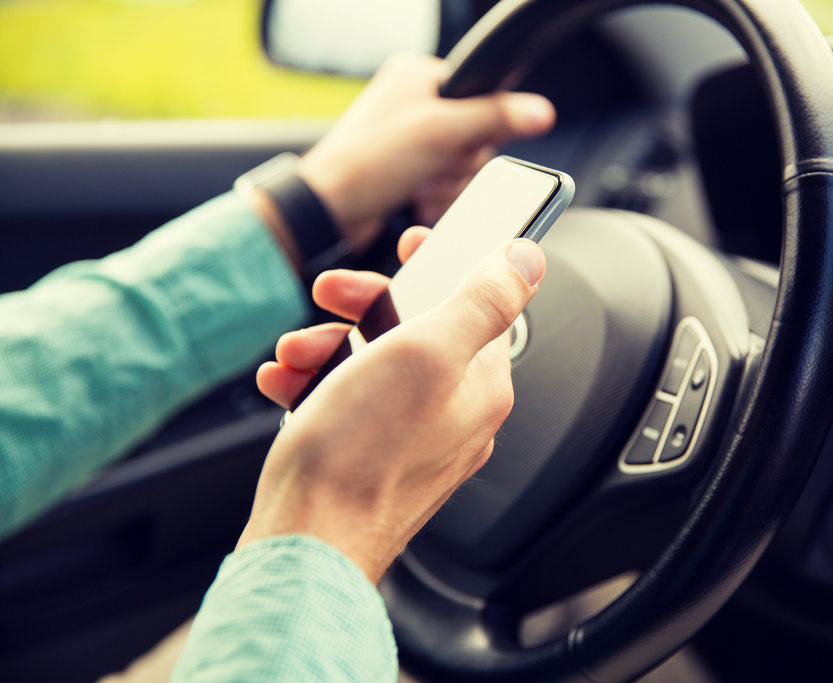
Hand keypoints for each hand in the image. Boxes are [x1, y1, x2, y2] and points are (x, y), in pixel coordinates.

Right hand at [243, 231, 546, 582]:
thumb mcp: (425, 355)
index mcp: (480, 385)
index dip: (445, 264)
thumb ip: (482, 302)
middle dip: (365, 305)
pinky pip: (349, 402)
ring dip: (329, 345)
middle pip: (419, 329)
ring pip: (375, 363)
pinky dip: (315, 384)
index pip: (479, 304)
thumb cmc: (360, 457)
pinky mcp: (373, 458)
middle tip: (330, 294)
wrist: (306, 547)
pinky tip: (286, 385)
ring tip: (296, 355)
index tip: (414, 242)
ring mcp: (413, 439)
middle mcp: (455, 413)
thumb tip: (527, 261)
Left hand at [298, 54, 555, 250]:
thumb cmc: (367, 163)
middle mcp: (414, 105)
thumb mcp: (441, 132)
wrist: (329, 213)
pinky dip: (436, 199)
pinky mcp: (409, 175)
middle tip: (432, 167)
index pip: (481, 93)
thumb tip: (541, 111)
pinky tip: (414, 200)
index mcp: (417, 76)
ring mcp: (411, 143)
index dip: (479, 125)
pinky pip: (446, 187)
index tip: (460, 141)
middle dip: (458, 163)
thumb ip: (495, 117)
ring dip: (447, 186)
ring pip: (463, 167)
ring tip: (418, 187)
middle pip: (476, 136)